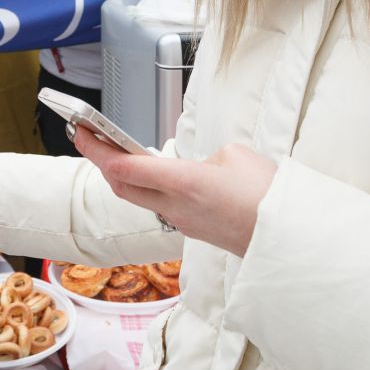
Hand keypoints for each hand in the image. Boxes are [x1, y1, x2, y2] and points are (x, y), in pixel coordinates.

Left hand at [73, 127, 275, 256]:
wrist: (289, 240)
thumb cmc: (268, 196)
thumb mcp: (235, 156)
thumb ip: (206, 158)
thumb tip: (200, 169)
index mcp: (183, 183)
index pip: (124, 167)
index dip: (97, 148)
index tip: (80, 129)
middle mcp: (176, 207)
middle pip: (122, 187)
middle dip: (101, 161)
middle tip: (90, 137)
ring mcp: (184, 223)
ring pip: (141, 198)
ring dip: (125, 177)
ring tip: (118, 153)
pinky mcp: (196, 230)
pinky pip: (162, 207)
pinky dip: (149, 189)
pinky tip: (153, 176)